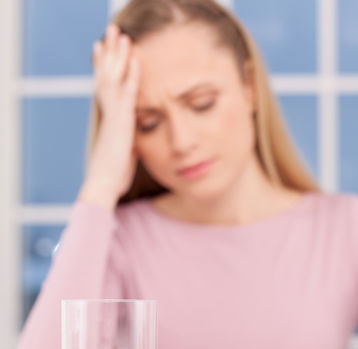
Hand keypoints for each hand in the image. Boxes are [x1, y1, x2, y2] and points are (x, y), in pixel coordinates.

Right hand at [78, 23, 139, 209]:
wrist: (103, 186)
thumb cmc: (112, 178)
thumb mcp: (123, 157)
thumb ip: (129, 146)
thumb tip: (134, 146)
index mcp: (110, 121)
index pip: (106, 88)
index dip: (105, 68)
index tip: (102, 50)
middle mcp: (109, 115)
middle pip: (107, 76)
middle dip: (110, 54)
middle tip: (111, 32)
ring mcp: (113, 118)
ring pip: (114, 79)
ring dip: (118, 56)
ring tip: (120, 33)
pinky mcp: (120, 123)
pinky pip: (126, 94)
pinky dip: (130, 76)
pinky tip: (135, 60)